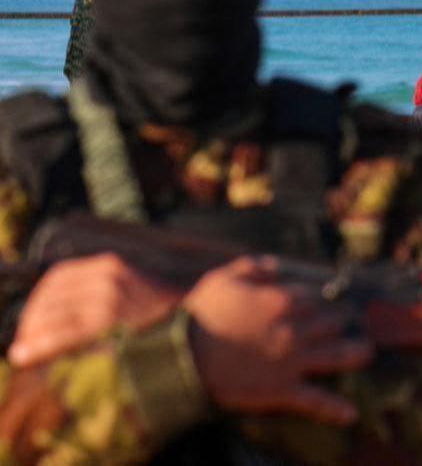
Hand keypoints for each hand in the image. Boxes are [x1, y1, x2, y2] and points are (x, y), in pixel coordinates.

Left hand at [8, 254, 180, 366]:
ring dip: (31, 333)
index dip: (39, 298)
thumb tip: (68, 313)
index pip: (59, 276)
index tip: (31, 319)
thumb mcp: (134, 289)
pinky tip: (25, 355)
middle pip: (51, 295)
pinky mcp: (111, 322)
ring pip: (53, 314)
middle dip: (31, 319)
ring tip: (22, 351)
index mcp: (111, 265)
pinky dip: (40, 345)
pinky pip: (64, 334)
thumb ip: (104, 292)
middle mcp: (107, 277)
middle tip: (23, 340)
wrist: (201, 321)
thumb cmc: (167, 313)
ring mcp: (109, 298)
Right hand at [184, 257, 372, 425]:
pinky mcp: (283, 390)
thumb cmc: (201, 315)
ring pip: (339, 355)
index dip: (325, 298)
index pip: (319, 295)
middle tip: (347, 322)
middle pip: (335, 321)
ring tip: (366, 352)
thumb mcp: (225, 278)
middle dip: (342, 320)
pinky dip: (335, 410)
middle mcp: (296, 329)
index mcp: (284, 300)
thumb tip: (277, 266)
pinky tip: (352, 415)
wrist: (181, 359)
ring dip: (357, 354)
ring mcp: (293, 361)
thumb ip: (256, 267)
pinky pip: (315, 401)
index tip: (329, 300)